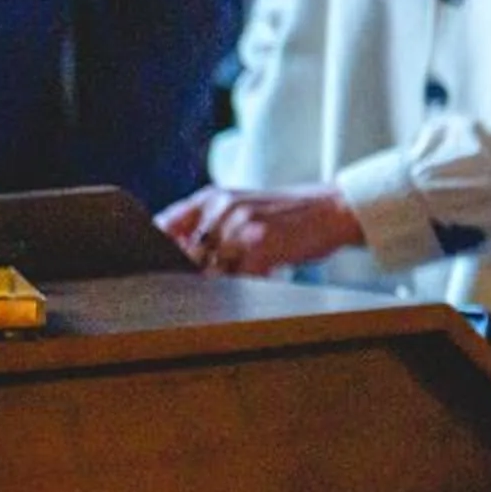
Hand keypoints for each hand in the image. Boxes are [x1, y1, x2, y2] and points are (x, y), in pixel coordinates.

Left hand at [155, 182, 363, 275]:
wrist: (333, 209)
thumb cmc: (287, 217)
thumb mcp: (242, 210)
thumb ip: (209, 228)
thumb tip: (172, 262)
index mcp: (211, 197)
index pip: (164, 226)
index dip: (157, 253)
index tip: (157, 272)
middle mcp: (221, 206)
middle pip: (182, 255)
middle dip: (185, 278)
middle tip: (195, 293)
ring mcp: (240, 223)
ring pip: (207, 271)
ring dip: (213, 289)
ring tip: (227, 294)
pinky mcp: (260, 242)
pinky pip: (235, 280)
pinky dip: (240, 290)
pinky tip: (252, 287)